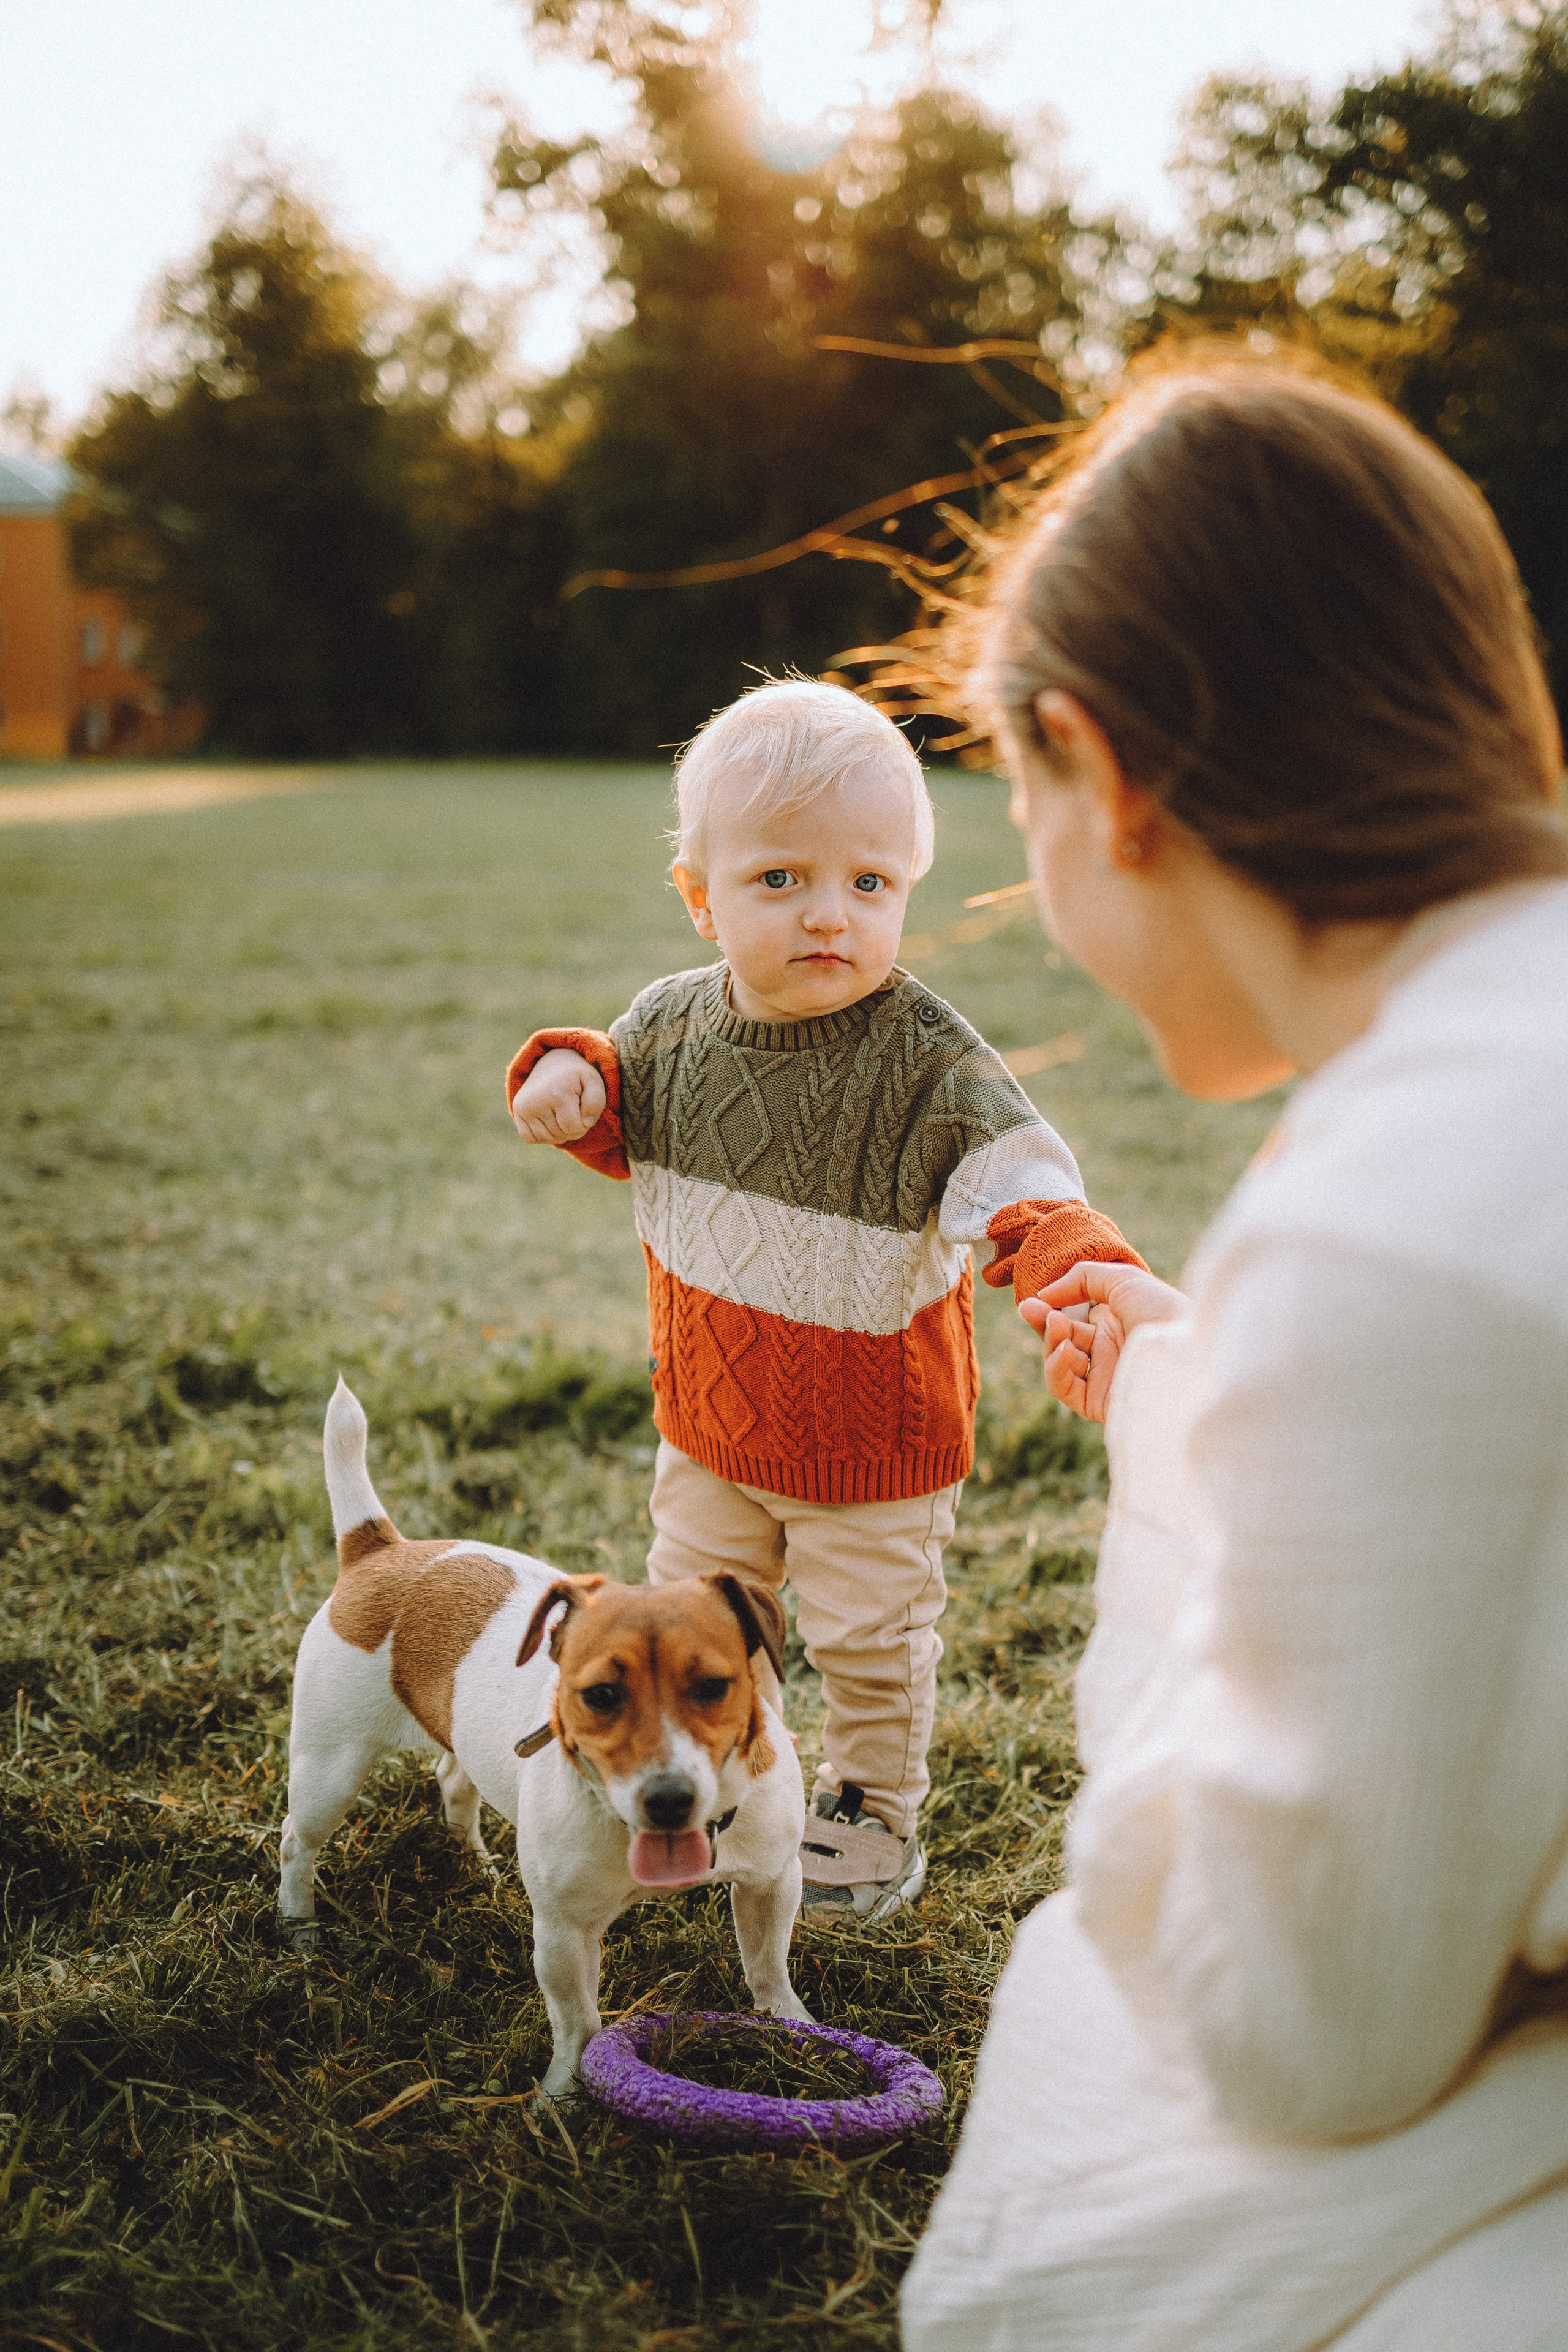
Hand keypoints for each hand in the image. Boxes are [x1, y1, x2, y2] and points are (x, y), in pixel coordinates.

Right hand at [511, 1049, 606, 1143]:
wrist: (553, 1062)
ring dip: (558, 1133)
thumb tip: (586, 1123)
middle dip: (571, 1128)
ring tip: (561, 1114)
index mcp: (558, 1093)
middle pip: (560, 1135)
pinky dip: (541, 1135)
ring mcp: (524, 1106)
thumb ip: (596, 1101)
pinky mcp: (517, 1111)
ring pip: (546, 1139)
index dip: (584, 1125)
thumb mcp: (593, 1081)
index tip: (583, 1110)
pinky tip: (548, 1121)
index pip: (574, 1129)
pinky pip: (529, 1138)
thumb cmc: (576, 1076)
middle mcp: (537, 1100)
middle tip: (572, 1110)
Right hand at [1020, 1261, 1186, 1424]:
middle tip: (1027, 1309)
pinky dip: (1056, 1368)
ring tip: (1057, 1324)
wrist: (1188, 1351)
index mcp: (1118, 1323)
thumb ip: (1079, 1278)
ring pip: (1059, 1364)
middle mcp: (1111, 1351)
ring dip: (1051, 1342)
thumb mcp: (1121, 1278)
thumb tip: (1044, 1296)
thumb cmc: (1162, 1309)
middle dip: (1043, 1323)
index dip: (1050, 1310)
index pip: (1073, 1320)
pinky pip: (1066, 1389)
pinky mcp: (1101, 1402)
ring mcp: (1106, 1377)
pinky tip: (1063, 1349)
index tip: (1032, 1300)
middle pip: (1062, 1340)